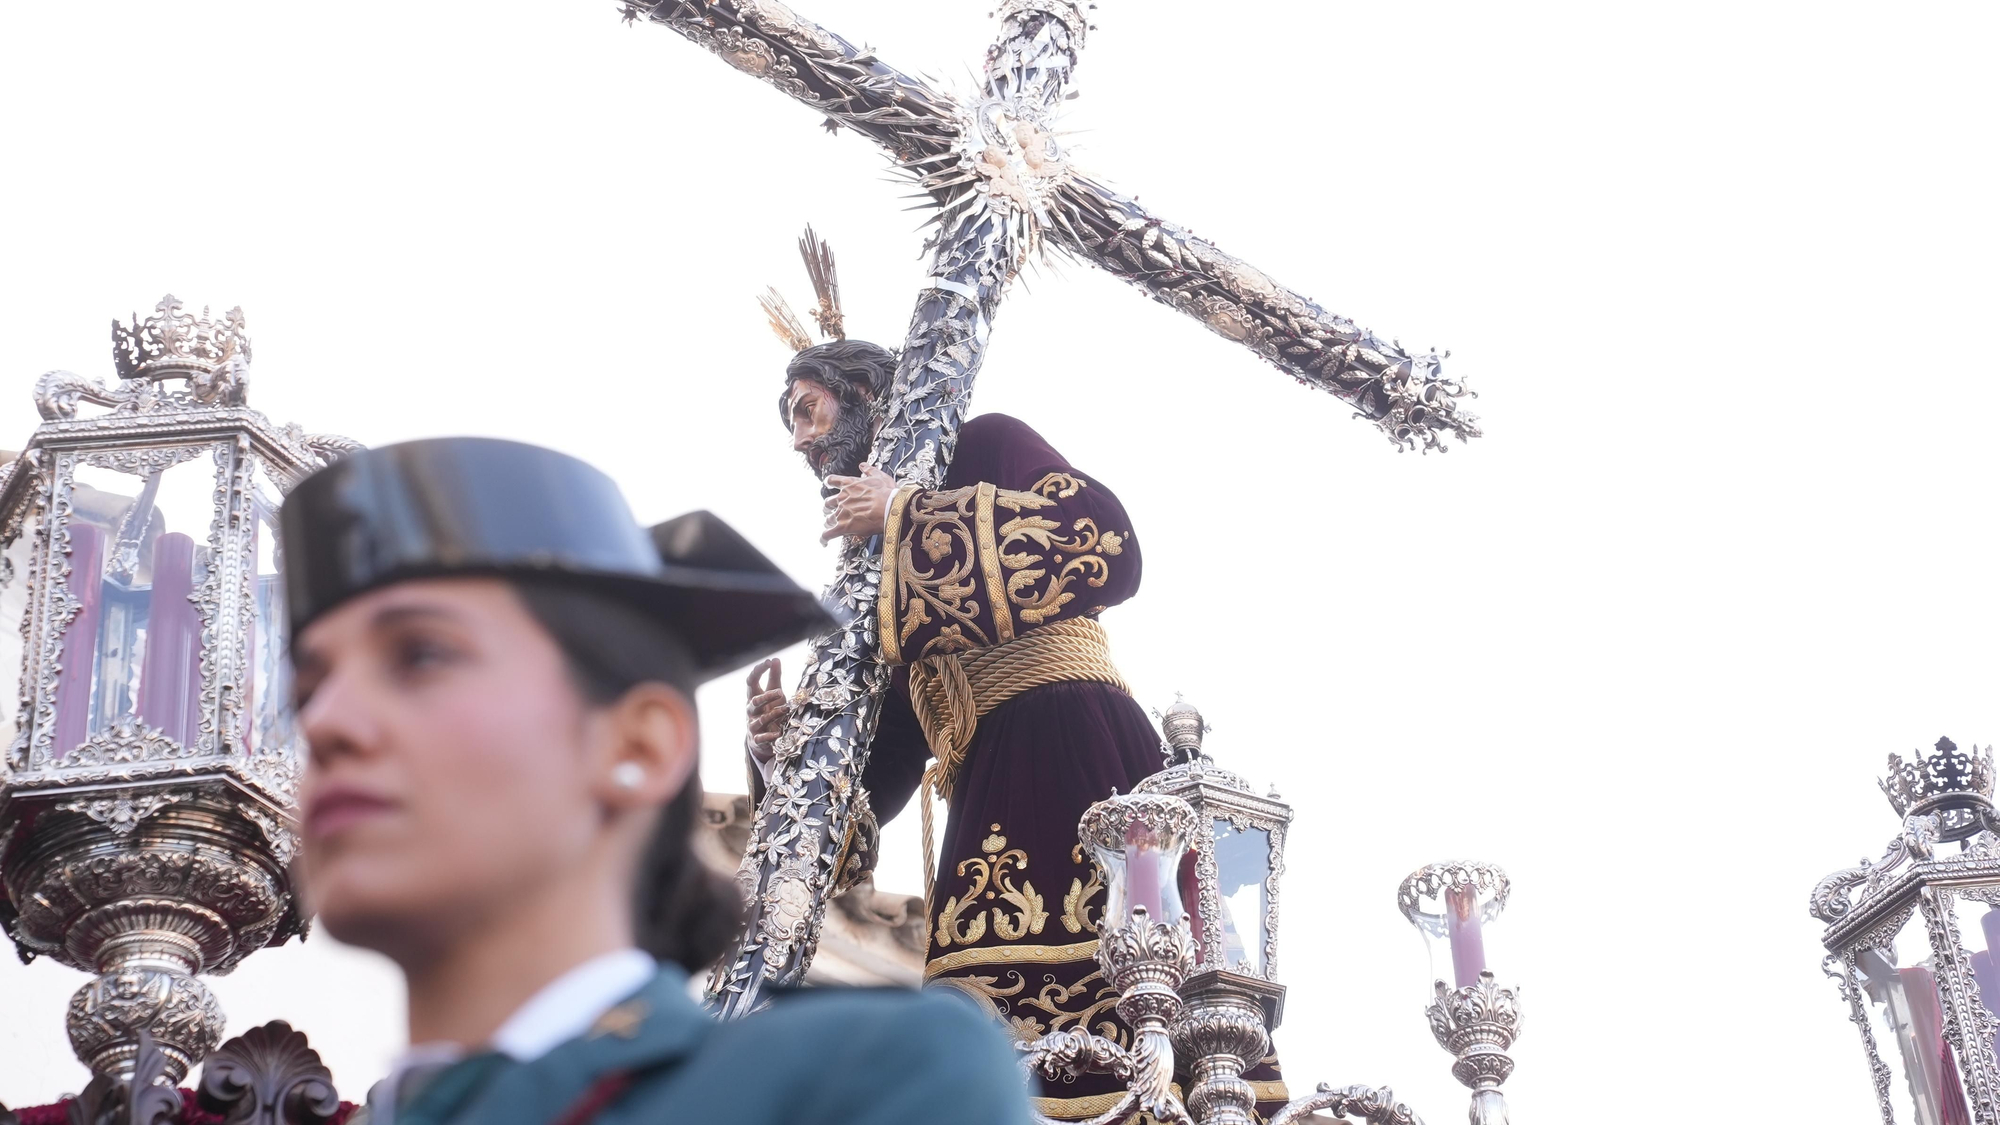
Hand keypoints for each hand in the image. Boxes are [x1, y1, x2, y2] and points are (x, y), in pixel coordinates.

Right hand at [745, 658, 789, 781]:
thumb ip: (774, 677)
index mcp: (754, 696)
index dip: (758, 671)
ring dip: (774, 714)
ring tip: (786, 709)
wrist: (763, 739)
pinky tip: (779, 733)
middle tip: (780, 692)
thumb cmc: (769, 711)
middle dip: (766, 696)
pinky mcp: (758, 739)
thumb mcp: (774, 693)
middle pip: (754, 701)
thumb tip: (775, 659)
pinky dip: (770, 736)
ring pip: (760, 719)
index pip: (751, 681)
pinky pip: (762, 737)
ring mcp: (753, 725)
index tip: (769, 662)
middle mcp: (751, 710)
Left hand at [821, 464, 894, 544]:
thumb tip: (863, 466)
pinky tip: (823, 542)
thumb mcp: (880, 477)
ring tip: (832, 526)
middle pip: (828, 503)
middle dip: (829, 507)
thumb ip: (869, 470)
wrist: (890, 508)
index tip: (828, 483)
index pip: (832, 480)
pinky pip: (828, 534)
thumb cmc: (887, 494)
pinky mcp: (843, 527)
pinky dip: (824, 538)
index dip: (829, 482)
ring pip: (828, 519)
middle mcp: (842, 498)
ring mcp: (841, 513)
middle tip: (832, 510)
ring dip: (829, 522)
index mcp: (849, 485)